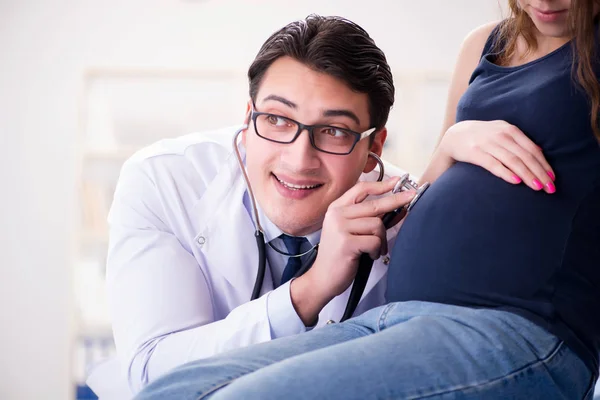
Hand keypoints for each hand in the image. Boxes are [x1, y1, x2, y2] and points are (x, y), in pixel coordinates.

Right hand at [290, 177, 415, 324]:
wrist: (323, 278)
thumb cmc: (340, 256)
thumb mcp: (352, 232)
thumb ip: (371, 219)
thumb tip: (399, 208)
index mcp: (336, 209)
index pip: (360, 189)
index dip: (381, 185)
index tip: (397, 181)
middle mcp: (336, 215)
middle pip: (374, 205)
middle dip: (396, 201)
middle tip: (412, 196)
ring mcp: (340, 228)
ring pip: (377, 225)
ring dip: (381, 240)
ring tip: (374, 250)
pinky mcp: (346, 243)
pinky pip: (374, 241)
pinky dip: (376, 251)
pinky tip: (368, 256)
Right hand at [439, 120, 555, 192]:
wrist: (454, 135)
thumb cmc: (481, 137)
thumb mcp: (501, 132)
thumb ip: (518, 141)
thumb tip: (540, 151)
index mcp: (509, 130)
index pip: (531, 149)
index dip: (543, 164)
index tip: (552, 179)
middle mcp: (500, 135)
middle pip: (525, 156)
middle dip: (539, 172)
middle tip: (549, 188)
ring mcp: (487, 143)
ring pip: (512, 160)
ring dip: (527, 174)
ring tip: (537, 187)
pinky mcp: (474, 152)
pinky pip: (493, 164)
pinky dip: (505, 172)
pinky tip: (515, 181)